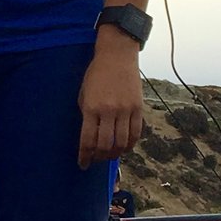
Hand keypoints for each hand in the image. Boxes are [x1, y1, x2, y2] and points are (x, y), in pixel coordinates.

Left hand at [78, 48, 144, 164]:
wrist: (117, 56)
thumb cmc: (96, 74)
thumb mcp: (84, 93)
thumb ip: (86, 115)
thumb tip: (89, 137)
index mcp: (91, 108)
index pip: (87, 140)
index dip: (84, 156)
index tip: (82, 164)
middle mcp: (108, 111)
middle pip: (105, 145)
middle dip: (99, 157)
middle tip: (96, 160)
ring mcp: (125, 110)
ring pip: (122, 142)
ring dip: (114, 154)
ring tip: (109, 155)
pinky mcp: (138, 108)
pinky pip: (136, 133)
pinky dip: (129, 144)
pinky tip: (124, 147)